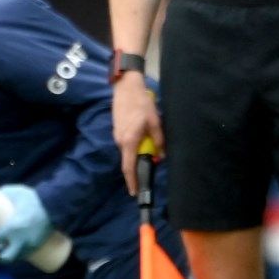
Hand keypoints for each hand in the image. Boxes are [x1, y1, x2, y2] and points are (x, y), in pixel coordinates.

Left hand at [0, 184, 52, 261]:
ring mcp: (31, 246)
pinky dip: (20, 253)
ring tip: (4, 248)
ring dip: (9, 255)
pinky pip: (26, 254)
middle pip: (6, 258)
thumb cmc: (34, 200)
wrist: (55, 206)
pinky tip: (16, 248)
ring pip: (16, 258)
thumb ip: (5, 192)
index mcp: (12, 228)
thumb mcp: (17, 192)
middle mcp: (21, 241)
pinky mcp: (38, 246)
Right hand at [113, 76, 162, 193]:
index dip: (132, 181)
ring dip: (138, 151)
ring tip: (150, 142)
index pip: (129, 167)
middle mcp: (120, 141)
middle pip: (129, 159)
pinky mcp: (117, 129)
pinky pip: (127, 142)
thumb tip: (161, 155)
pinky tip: (143, 134)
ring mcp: (117, 135)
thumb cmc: (141, 103)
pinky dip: (135, 144)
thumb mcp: (154, 122)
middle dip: (140, 162)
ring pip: (129, 150)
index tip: (135, 192)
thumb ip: (158, 140)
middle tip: (153, 157)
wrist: (126, 87)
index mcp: (129, 141)